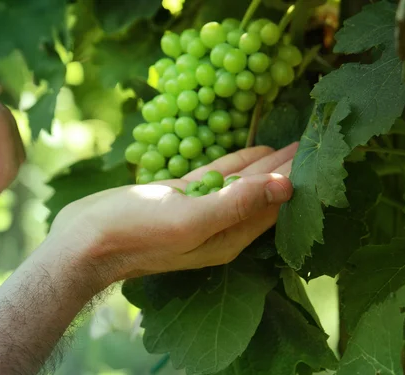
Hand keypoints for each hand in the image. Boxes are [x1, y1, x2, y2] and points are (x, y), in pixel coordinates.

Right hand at [50, 143, 296, 286]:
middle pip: (263, 193)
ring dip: (265, 164)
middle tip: (314, 143)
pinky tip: (251, 152)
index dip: (298, 181)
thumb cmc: (133, 232)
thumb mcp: (189, 218)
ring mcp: (199, 211)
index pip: (276, 206)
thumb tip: (287, 185)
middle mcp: (220, 227)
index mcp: (229, 237)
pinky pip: (216, 178)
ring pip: (241, 183)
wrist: (83, 240)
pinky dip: (235, 163)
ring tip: (291, 143)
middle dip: (288, 169)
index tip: (320, 156)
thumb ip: (237, 203)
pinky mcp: (179, 198)